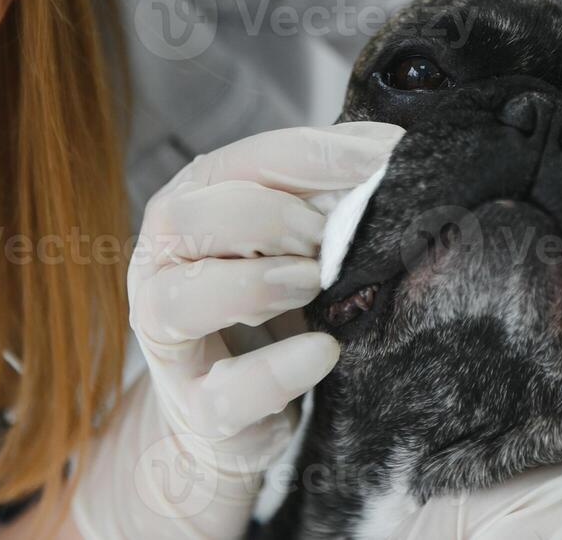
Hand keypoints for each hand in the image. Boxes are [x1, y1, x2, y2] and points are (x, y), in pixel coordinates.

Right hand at [70, 121, 403, 538]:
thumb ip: (338, 190)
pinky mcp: (198, 409)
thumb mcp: (306, 231)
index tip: (383, 164)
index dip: (316, 159)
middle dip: (269, 219)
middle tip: (328, 239)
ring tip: (314, 286)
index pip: (246, 161)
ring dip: (256, 286)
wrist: (250, 403)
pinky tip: (324, 351)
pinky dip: (276, 372)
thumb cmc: (282, 296)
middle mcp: (164, 264)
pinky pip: (223, 392)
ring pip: (179, 301)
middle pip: (188, 219)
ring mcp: (170, 341)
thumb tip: (397, 153)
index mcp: (196, 200)